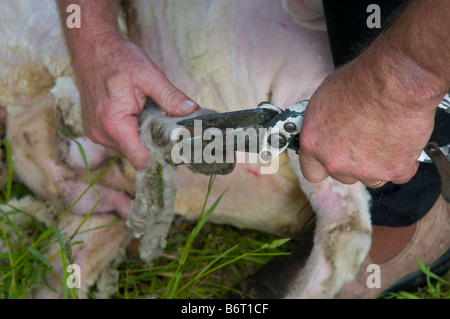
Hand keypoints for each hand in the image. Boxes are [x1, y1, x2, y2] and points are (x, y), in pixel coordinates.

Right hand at [72, 35, 197, 169]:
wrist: (92, 47)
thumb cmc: (118, 58)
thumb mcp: (149, 75)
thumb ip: (171, 96)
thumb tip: (192, 111)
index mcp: (113, 124)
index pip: (141, 160)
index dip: (162, 158)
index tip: (178, 150)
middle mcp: (101, 134)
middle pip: (137, 156)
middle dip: (154, 146)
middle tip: (169, 128)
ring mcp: (96, 133)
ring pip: (129, 150)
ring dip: (142, 139)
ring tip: (149, 117)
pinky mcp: (96, 129)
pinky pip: (119, 142)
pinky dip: (132, 133)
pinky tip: (137, 116)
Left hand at [298, 38, 444, 186]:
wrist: (396, 80)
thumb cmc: (361, 81)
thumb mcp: (324, 99)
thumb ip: (323, 127)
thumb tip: (327, 131)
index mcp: (313, 145)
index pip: (312, 172)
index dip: (324, 165)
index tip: (333, 158)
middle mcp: (336, 162)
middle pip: (343, 176)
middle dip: (353, 162)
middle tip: (365, 139)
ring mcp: (365, 170)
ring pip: (371, 177)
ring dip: (377, 163)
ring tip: (386, 135)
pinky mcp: (394, 170)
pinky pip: (399, 173)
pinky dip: (403, 161)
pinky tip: (402, 140)